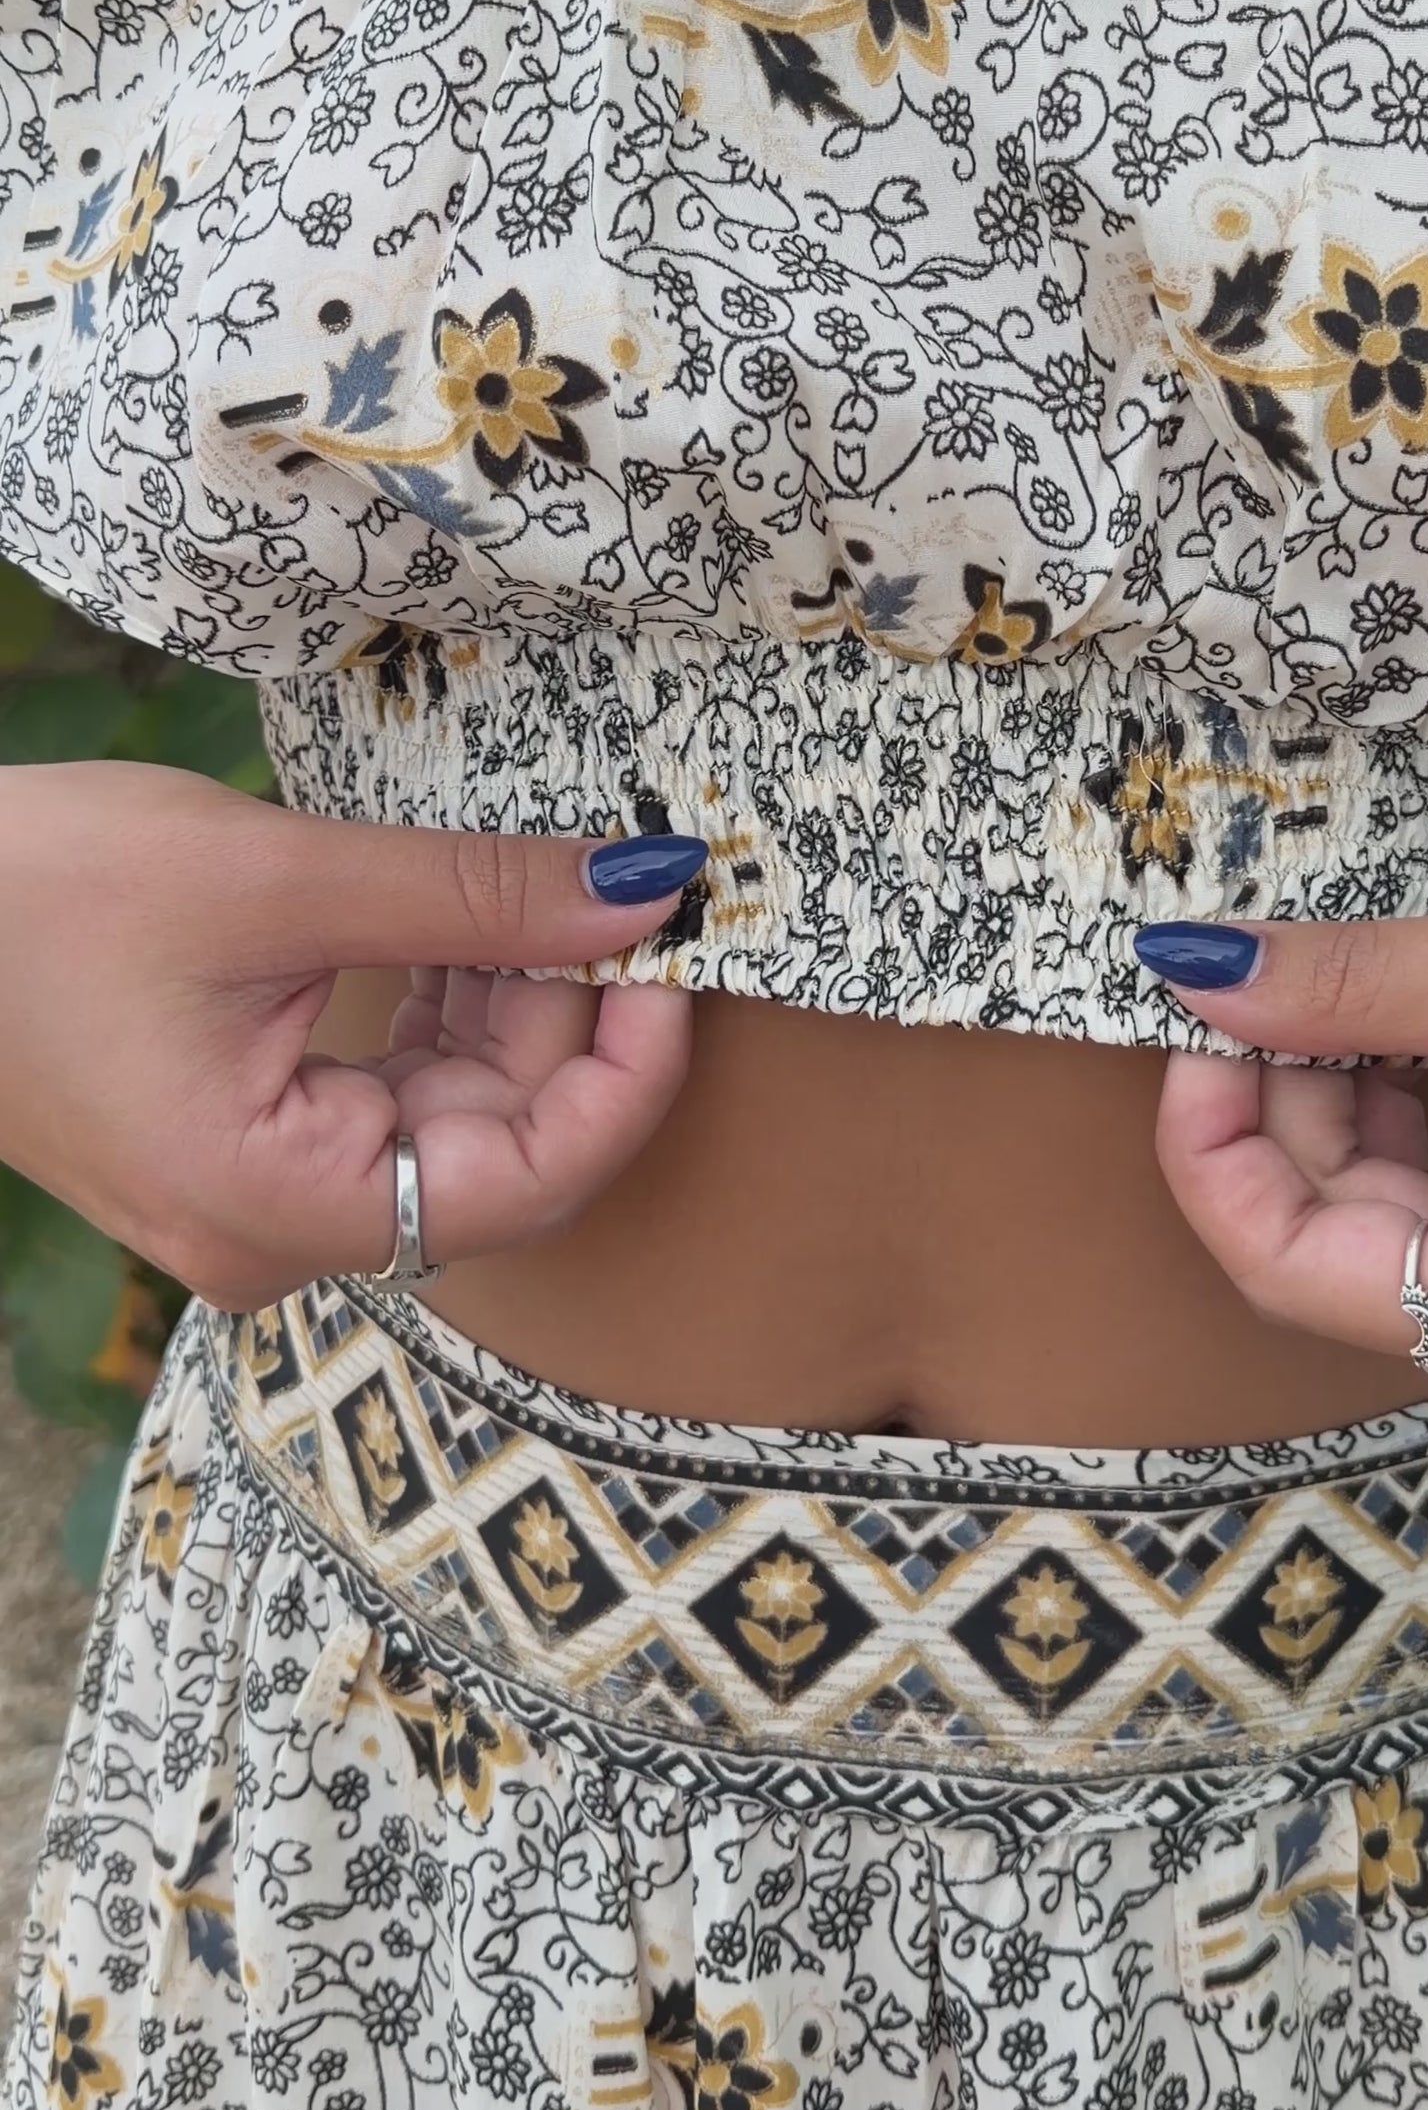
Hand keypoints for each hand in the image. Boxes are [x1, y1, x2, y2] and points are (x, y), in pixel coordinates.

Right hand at [1, 762, 704, 1309]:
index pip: (535, 1180)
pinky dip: (440, 1004)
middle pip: (501, 1147)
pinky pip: (385, 1089)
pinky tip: (464, 915)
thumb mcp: (273, 876)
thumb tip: (643, 893)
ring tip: (536, 880)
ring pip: (450, 1113)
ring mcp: (257, 1193)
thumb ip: (471, 896)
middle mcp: (278, 1234)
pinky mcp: (241, 1136)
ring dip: (510, 1000)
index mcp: (281, 1208)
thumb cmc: (32, 895)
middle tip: (616, 882)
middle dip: (572, 1016)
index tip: (680, 953)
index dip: (632, 1070)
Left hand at [1140, 850, 1427, 1417]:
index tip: (1201, 1024)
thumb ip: (1365, 986)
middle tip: (1276, 984)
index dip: (1214, 1147)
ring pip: (1422, 1242)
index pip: (1290, 1273)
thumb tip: (1198, 976)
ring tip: (1363, 994)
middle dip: (1290, 1120)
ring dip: (1364, 1122)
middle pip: (1350, 1261)